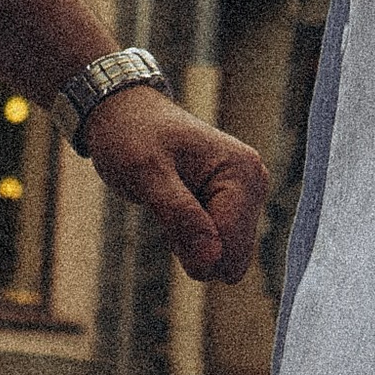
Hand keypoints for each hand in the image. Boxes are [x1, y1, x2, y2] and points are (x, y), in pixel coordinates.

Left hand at [83, 85, 271, 284]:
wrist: (122, 114)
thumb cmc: (131, 134)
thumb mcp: (146, 173)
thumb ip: (180, 216)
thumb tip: (213, 260)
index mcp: (242, 172)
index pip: (230, 246)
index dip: (192, 249)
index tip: (164, 213)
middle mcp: (253, 182)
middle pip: (232, 256)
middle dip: (193, 246)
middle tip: (166, 207)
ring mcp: (244, 195)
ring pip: (224, 256)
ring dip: (190, 242)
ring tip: (169, 203)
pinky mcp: (231, 205)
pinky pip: (216, 247)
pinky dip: (190, 238)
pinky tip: (176, 208)